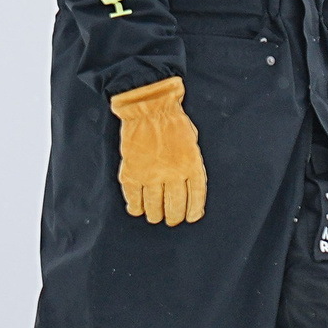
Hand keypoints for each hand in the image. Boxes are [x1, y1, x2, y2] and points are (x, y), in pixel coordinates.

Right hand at [109, 76, 205, 225]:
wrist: (148, 108)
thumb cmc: (173, 123)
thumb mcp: (193, 143)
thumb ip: (192, 165)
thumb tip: (191, 189)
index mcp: (191, 165)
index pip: (196, 197)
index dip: (194, 210)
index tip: (191, 217)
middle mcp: (172, 174)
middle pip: (175, 206)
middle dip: (174, 216)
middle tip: (171, 219)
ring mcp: (151, 175)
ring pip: (154, 206)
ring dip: (155, 214)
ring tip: (155, 216)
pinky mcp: (132, 174)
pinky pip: (134, 198)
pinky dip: (136, 207)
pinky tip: (138, 209)